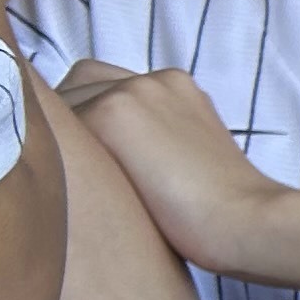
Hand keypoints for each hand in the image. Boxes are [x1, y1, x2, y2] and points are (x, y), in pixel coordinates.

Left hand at [55, 59, 282, 271]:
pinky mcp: (109, 113)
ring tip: (84, 184)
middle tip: (87, 173)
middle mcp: (151, 79)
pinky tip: (77, 189)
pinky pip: (53, 125)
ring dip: (63, 142)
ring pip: (59, 106)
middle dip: (72, 126)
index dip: (90, 117)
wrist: (245, 220)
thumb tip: (113, 153)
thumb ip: (155, 135)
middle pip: (75, 87)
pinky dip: (58, 156)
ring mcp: (129, 91)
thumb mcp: (192, 153)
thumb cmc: (222, 208)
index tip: (101, 157)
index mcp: (176, 85)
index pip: (104, 83)